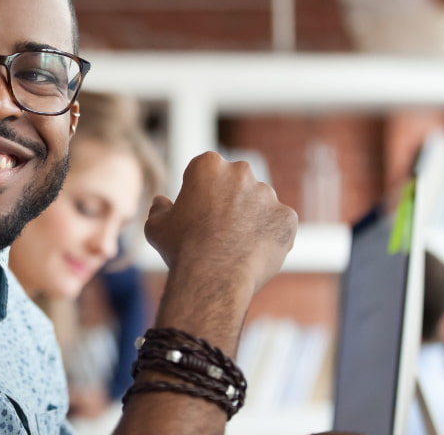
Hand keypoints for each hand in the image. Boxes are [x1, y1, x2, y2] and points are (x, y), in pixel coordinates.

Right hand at [144, 151, 296, 293]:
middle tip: (218, 228)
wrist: (213, 277)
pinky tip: (253, 253)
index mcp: (208, 165)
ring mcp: (268, 194)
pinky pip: (279, 224)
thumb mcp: (156, 226)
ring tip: (236, 246)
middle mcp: (241, 172)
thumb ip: (159, 209)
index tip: (197, 212)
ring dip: (251, 217)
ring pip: (259, 203)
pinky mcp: (287, 217)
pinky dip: (269, 235)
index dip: (200, 192)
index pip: (206, 171)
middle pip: (237, 182)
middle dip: (230, 199)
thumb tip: (161, 202)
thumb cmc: (181, 248)